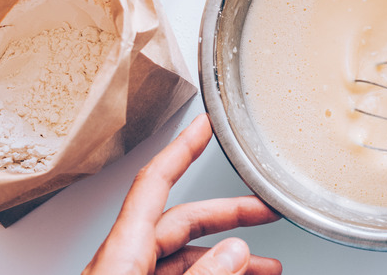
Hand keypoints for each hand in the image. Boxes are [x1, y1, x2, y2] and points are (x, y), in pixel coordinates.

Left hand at [83, 114, 282, 274]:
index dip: (181, 149)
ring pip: (183, 255)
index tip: (202, 125)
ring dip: (227, 258)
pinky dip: (209, 274)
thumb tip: (235, 252)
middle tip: (263, 210)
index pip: (154, 182)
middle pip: (180, 219)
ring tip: (266, 266)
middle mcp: (123, 261)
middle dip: (228, 214)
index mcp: (120, 252)